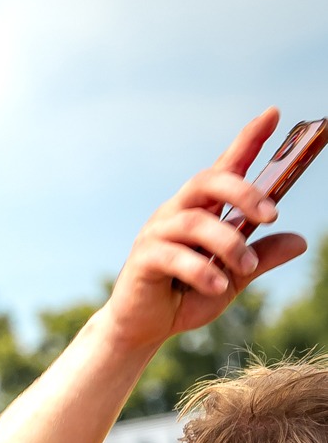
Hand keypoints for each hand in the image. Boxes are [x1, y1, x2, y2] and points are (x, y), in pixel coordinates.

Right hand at [97, 109, 308, 352]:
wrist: (144, 329)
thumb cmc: (185, 296)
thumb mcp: (235, 277)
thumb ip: (261, 258)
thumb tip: (299, 241)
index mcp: (201, 211)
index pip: (225, 168)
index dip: (248, 140)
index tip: (272, 113)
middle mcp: (176, 213)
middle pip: (208, 181)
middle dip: (243, 192)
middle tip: (272, 214)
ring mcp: (156, 233)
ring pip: (196, 222)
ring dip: (229, 243)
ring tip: (245, 267)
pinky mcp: (142, 259)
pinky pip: (174, 255)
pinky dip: (201, 270)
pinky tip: (216, 284)